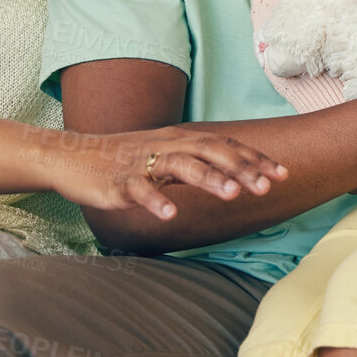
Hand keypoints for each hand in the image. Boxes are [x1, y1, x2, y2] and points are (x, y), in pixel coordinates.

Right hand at [41, 125, 286, 220]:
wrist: (72, 157)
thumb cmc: (127, 160)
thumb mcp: (169, 158)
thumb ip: (201, 166)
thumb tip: (240, 177)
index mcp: (182, 141)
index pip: (227, 147)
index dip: (256, 160)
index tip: (284, 175)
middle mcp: (167, 146)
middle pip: (212, 152)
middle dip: (241, 169)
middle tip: (267, 188)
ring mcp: (142, 163)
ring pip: (181, 165)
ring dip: (208, 179)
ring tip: (231, 195)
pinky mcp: (118, 182)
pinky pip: (139, 190)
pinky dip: (155, 201)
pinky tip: (170, 215)